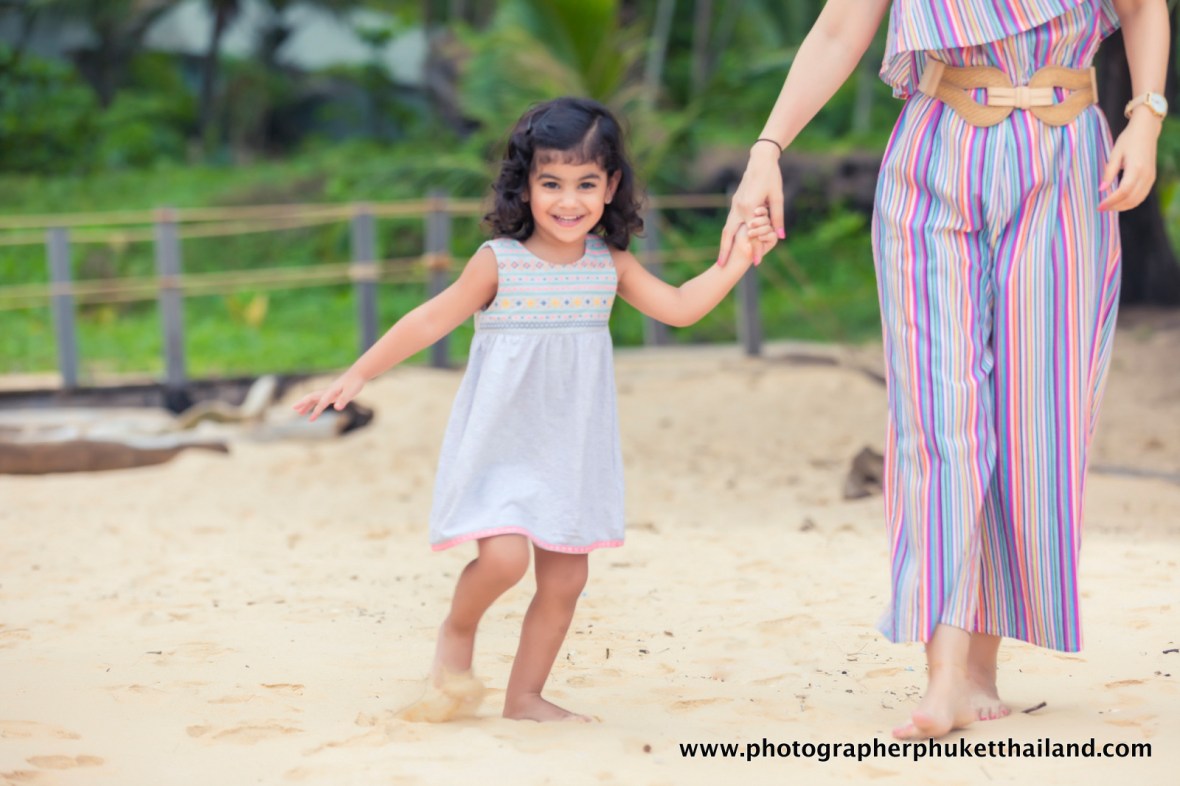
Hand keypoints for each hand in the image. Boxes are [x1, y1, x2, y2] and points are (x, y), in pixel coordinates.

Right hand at [292, 369, 365, 421]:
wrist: (358, 373)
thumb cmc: (355, 383)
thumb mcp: (351, 392)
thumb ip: (343, 400)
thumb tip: (336, 408)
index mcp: (331, 391)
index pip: (322, 402)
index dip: (316, 411)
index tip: (311, 420)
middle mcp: (328, 391)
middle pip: (312, 397)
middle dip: (303, 403)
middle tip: (294, 409)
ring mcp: (329, 391)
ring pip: (315, 398)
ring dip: (307, 405)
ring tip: (299, 413)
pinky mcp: (332, 392)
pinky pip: (320, 399)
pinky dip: (315, 403)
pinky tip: (314, 408)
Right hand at [719, 143, 785, 266]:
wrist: (760, 160)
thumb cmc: (772, 177)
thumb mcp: (778, 198)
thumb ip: (777, 218)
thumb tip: (781, 236)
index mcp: (750, 207)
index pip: (752, 234)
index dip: (755, 250)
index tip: (757, 264)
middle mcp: (739, 207)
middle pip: (729, 234)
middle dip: (725, 251)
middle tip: (721, 266)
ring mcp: (734, 204)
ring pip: (727, 228)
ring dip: (724, 243)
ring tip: (722, 257)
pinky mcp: (735, 202)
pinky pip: (730, 221)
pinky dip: (729, 234)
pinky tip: (729, 242)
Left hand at [1098, 112, 1161, 211]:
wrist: (1146, 131)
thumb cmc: (1128, 140)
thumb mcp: (1115, 153)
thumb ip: (1109, 172)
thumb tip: (1101, 189)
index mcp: (1136, 168)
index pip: (1123, 191)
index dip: (1111, 201)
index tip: (1099, 206)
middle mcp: (1146, 175)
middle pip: (1131, 199)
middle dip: (1115, 207)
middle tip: (1101, 208)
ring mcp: (1151, 177)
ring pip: (1138, 200)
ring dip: (1123, 207)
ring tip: (1109, 207)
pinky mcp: (1152, 177)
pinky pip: (1142, 195)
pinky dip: (1131, 202)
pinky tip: (1120, 202)